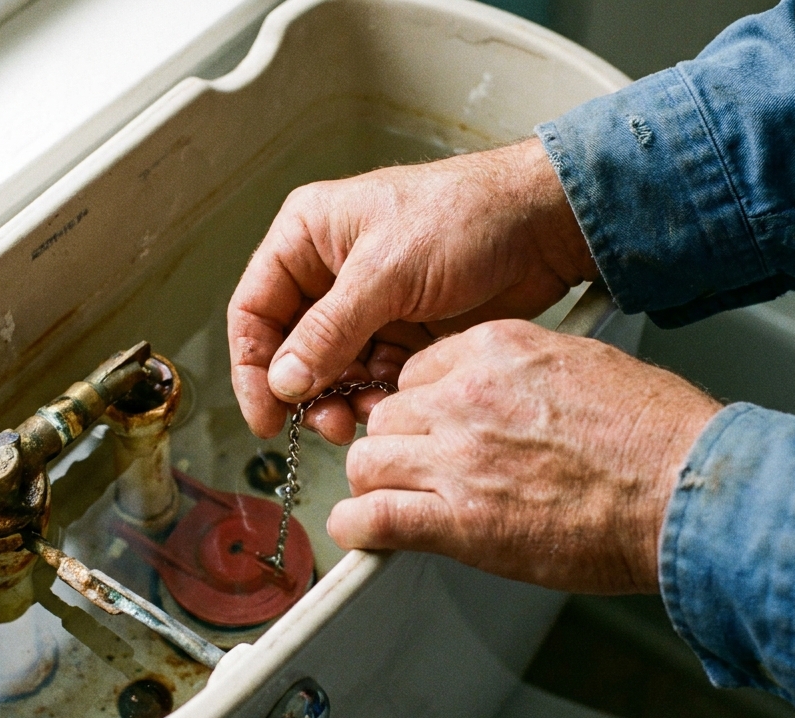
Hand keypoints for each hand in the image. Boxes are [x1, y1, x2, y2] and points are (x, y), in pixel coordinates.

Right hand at [227, 138, 595, 443]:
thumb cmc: (466, 216)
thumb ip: (330, 330)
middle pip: (290, 348)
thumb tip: (285, 380)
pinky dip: (377, 396)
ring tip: (364, 418)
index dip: (253, 367)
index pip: (254, 309)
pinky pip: (371, 375)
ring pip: (331, 369)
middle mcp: (330, 270)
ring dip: (342, 399)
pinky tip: (393, 404)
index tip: (267, 416)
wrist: (541, 226)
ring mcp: (367, 303)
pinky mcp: (402, 329)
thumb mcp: (387, 272)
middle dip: (305, 392)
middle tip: (327, 425)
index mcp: (308, 236)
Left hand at [328, 320, 721, 592]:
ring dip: (376, 484)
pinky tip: (366, 532)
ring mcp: (458, 457)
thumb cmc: (655, 437)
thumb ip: (524, 376)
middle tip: (415, 470)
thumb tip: (500, 395)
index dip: (420, 408)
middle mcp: (467, 396)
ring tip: (393, 501)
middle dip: (396, 446)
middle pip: (386, 416)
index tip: (428, 430)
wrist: (685, 490)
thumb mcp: (584, 367)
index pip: (418, 372)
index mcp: (496, 350)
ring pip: (367, 461)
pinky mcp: (459, 520)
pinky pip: (372, 517)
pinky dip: (358, 528)